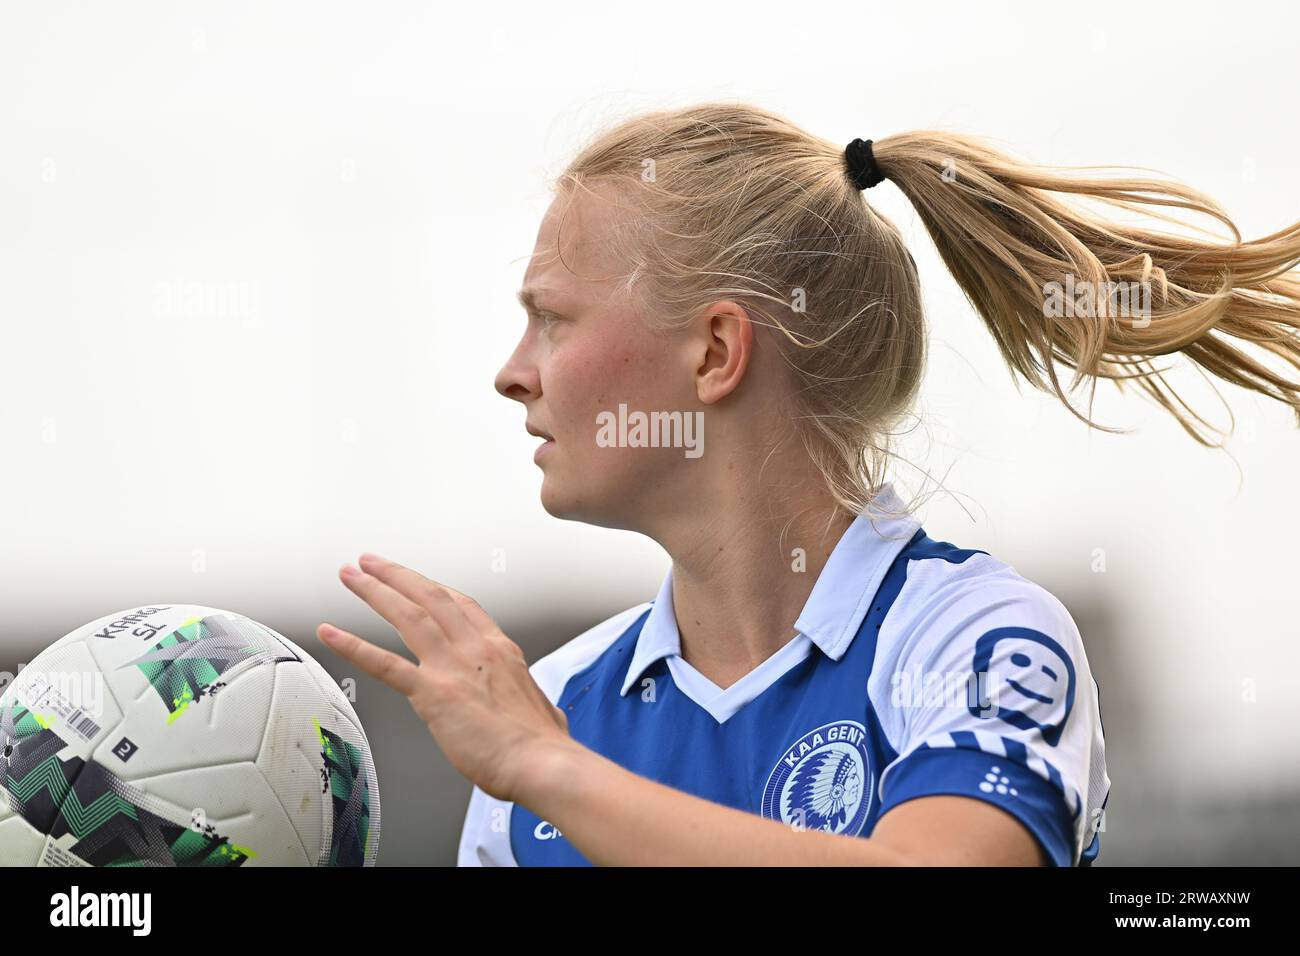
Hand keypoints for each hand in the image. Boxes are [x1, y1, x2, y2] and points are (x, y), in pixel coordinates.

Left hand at [316, 552, 574, 802]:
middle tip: (372, 562)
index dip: (436, 588)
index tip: (418, 581)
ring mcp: (451, 667)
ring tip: (352, 576)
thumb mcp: (543, 709)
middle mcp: (475, 649)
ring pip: (408, 615)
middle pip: (431, 596)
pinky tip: (332, 634)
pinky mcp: (431, 693)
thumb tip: (537, 713)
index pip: (463, 606)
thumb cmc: (543, 746)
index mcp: (500, 651)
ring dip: (375, 591)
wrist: (540, 762)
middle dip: (398, 575)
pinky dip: (353, 645)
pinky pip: (384, 664)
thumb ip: (529, 702)